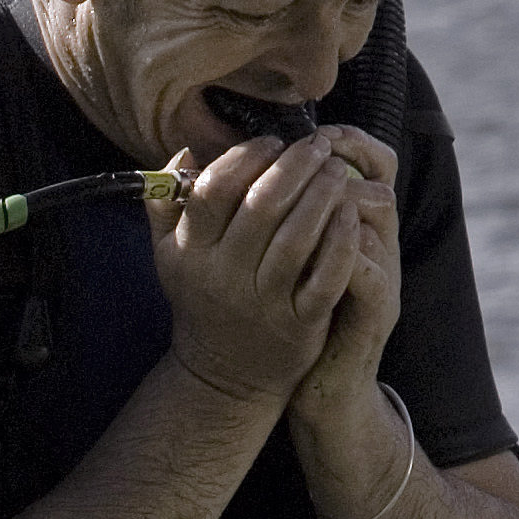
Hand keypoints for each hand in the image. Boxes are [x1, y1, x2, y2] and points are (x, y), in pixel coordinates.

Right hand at [148, 128, 397, 404]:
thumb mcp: (170, 256)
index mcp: (190, 252)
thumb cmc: (203, 300)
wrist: (224, 376)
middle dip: (294, 166)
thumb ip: (167, 204)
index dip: (245, 157)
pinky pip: (326, 275)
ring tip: (337, 170)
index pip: (213, 189)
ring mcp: (263, 301)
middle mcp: (223, 276)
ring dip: (322, 194)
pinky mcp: (300, 323)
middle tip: (316, 146)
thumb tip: (184, 152)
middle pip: (261, 206)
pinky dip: (342, 241)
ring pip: (297, 237)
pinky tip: (351, 215)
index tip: (271, 142)